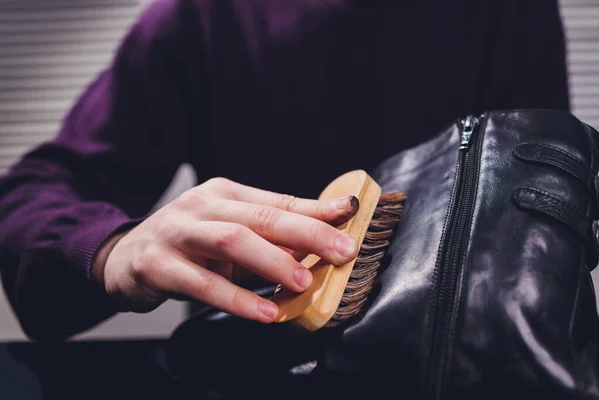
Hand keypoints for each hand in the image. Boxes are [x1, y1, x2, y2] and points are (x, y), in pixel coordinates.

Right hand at [92, 177, 359, 322]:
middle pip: (260, 216)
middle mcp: (201, 206)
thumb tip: (321, 239)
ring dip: (272, 261)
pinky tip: (263, 311)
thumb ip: (269, 234)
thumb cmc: (187, 244)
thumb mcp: (228, 230)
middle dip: (306, 232)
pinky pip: (201, 283)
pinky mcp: (157, 264)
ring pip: (231, 240)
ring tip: (303, 282)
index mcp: (224, 193)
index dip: (315, 210)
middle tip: (341, 251)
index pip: (277, 201)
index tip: (349, 217)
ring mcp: (177, 232)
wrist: (122, 256)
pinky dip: (236, 299)